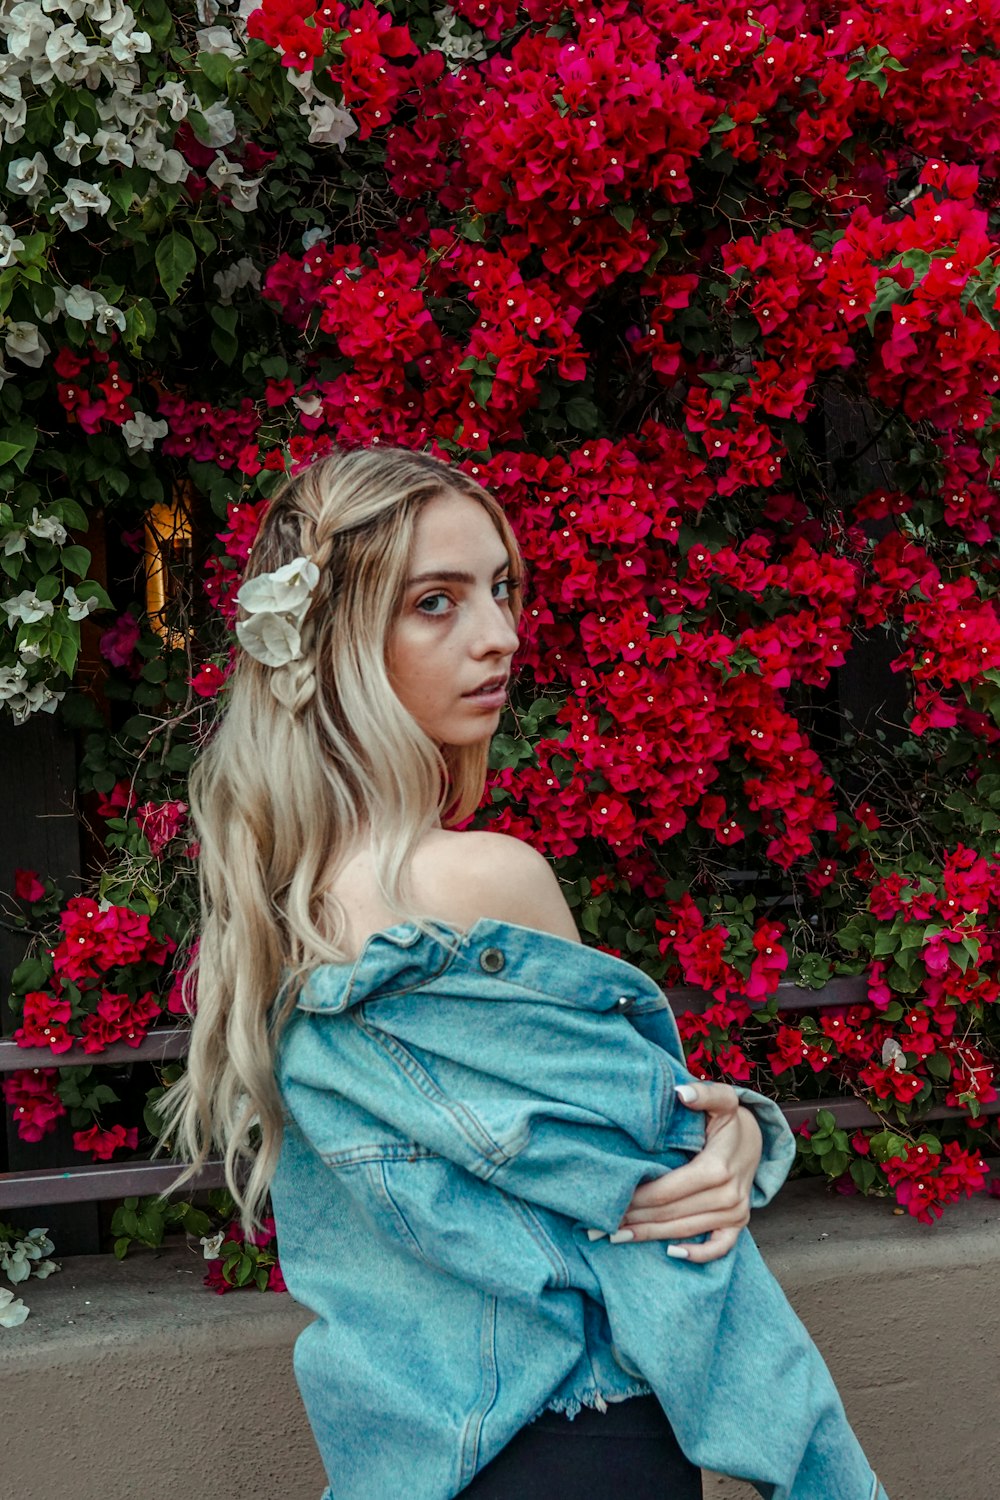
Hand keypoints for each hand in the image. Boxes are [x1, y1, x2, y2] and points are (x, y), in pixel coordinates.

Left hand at [612, 1082, 763, 1263]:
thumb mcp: (720, 1100)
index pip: (668, 1190)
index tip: (611, 1199)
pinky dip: (698, 1255)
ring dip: (651, 1236)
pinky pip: (720, 1247)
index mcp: (717, 1167)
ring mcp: (736, 1212)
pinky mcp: (739, 1223)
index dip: (638, 1197)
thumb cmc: (728, 1120)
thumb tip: (681, 1093)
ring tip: (617, 1238)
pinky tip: (670, 1253)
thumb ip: (703, 1093)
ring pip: (686, 1230)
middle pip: (672, 1213)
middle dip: (636, 1220)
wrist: (756, 1139)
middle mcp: (728, 1194)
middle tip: (600, 1226)